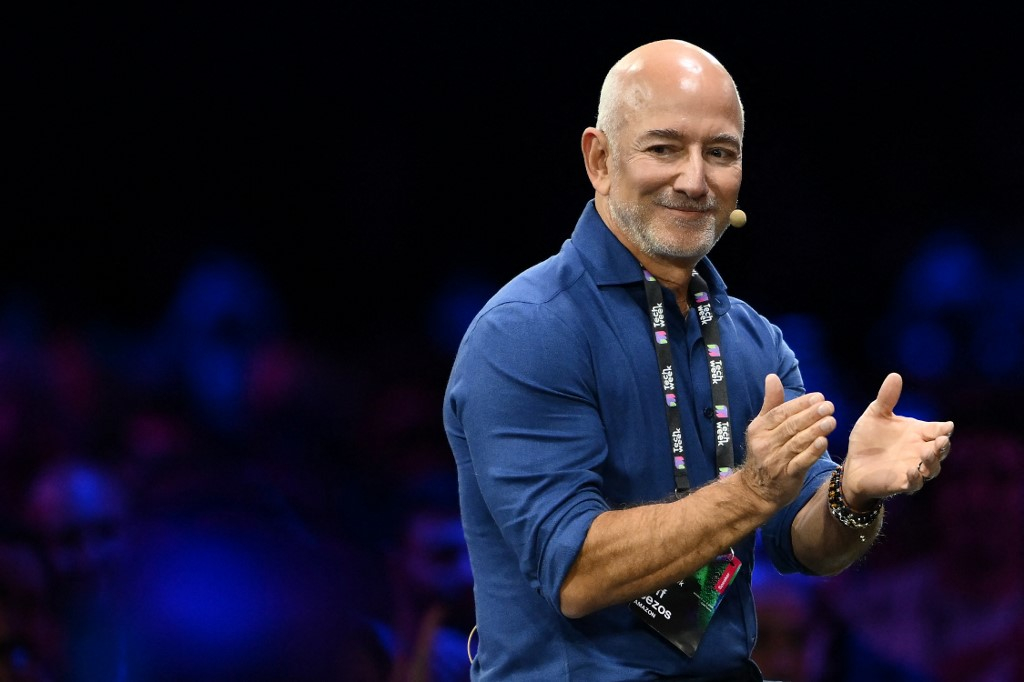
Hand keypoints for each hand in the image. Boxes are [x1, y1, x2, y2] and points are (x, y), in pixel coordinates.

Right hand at [739, 374, 836, 506]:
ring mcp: (775, 461)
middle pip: (790, 426)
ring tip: (831, 421)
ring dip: (815, 431)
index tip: (818, 396)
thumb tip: (772, 377)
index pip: (780, 413)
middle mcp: (765, 444)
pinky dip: (812, 452)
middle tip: (829, 405)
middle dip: (810, 415)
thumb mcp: (761, 428)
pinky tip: (824, 442)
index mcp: (759, 429)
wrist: (756, 490)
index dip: (799, 404)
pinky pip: (801, 462)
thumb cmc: (763, 453)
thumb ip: (771, 403)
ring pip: (796, 443)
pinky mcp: (786, 476)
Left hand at [841, 372, 953, 505]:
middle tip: (942, 439)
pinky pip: (914, 484)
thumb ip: (886, 399)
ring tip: (928, 454)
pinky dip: (915, 479)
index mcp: (918, 433)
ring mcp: (913, 468)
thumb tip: (895, 375)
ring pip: (932, 469)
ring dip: (932, 462)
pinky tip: (912, 472)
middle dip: (943, 445)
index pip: (938, 430)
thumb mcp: (875, 415)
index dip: (944, 429)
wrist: (853, 463)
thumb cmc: (868, 439)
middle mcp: (920, 451)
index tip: (947, 426)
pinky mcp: (901, 483)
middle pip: (940, 450)